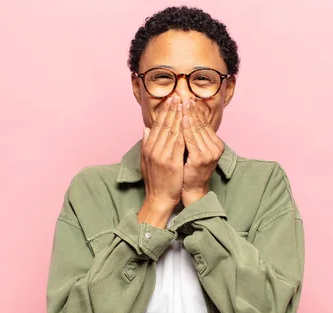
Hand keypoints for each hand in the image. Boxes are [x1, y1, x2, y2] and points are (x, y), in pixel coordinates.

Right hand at [138, 95, 184, 227]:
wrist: (159, 198)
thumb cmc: (155, 180)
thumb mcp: (146, 160)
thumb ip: (146, 144)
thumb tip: (145, 129)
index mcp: (148, 148)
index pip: (157, 125)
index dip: (164, 111)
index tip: (170, 100)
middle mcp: (154, 149)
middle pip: (164, 125)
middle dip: (171, 109)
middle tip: (177, 95)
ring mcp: (162, 156)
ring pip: (171, 131)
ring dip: (178, 116)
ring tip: (183, 104)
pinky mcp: (171, 162)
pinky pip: (178, 142)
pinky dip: (182, 130)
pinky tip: (187, 121)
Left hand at [181, 98, 224, 206]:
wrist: (191, 190)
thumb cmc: (189, 170)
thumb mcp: (193, 150)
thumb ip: (191, 135)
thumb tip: (185, 117)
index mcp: (215, 144)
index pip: (204, 124)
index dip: (195, 111)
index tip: (187, 99)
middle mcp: (215, 147)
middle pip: (201, 124)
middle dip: (191, 110)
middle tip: (184, 96)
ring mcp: (209, 153)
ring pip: (197, 130)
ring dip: (188, 115)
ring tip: (182, 103)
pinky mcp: (201, 158)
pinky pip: (191, 140)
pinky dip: (186, 128)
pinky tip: (182, 119)